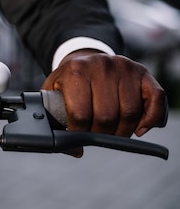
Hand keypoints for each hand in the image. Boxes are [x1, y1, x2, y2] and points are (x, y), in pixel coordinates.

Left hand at [41, 50, 167, 154]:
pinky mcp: (142, 72)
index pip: (80, 113)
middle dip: (101, 134)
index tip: (77, 141)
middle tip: (97, 136)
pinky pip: (156, 99)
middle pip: (106, 116)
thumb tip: (72, 150)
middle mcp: (101, 66)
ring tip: (114, 132)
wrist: (83, 58)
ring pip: (130, 113)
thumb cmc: (68, 81)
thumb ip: (53, 118)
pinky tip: (140, 128)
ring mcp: (123, 67)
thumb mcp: (52, 92)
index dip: (79, 133)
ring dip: (123, 131)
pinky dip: (151, 118)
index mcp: (75, 71)